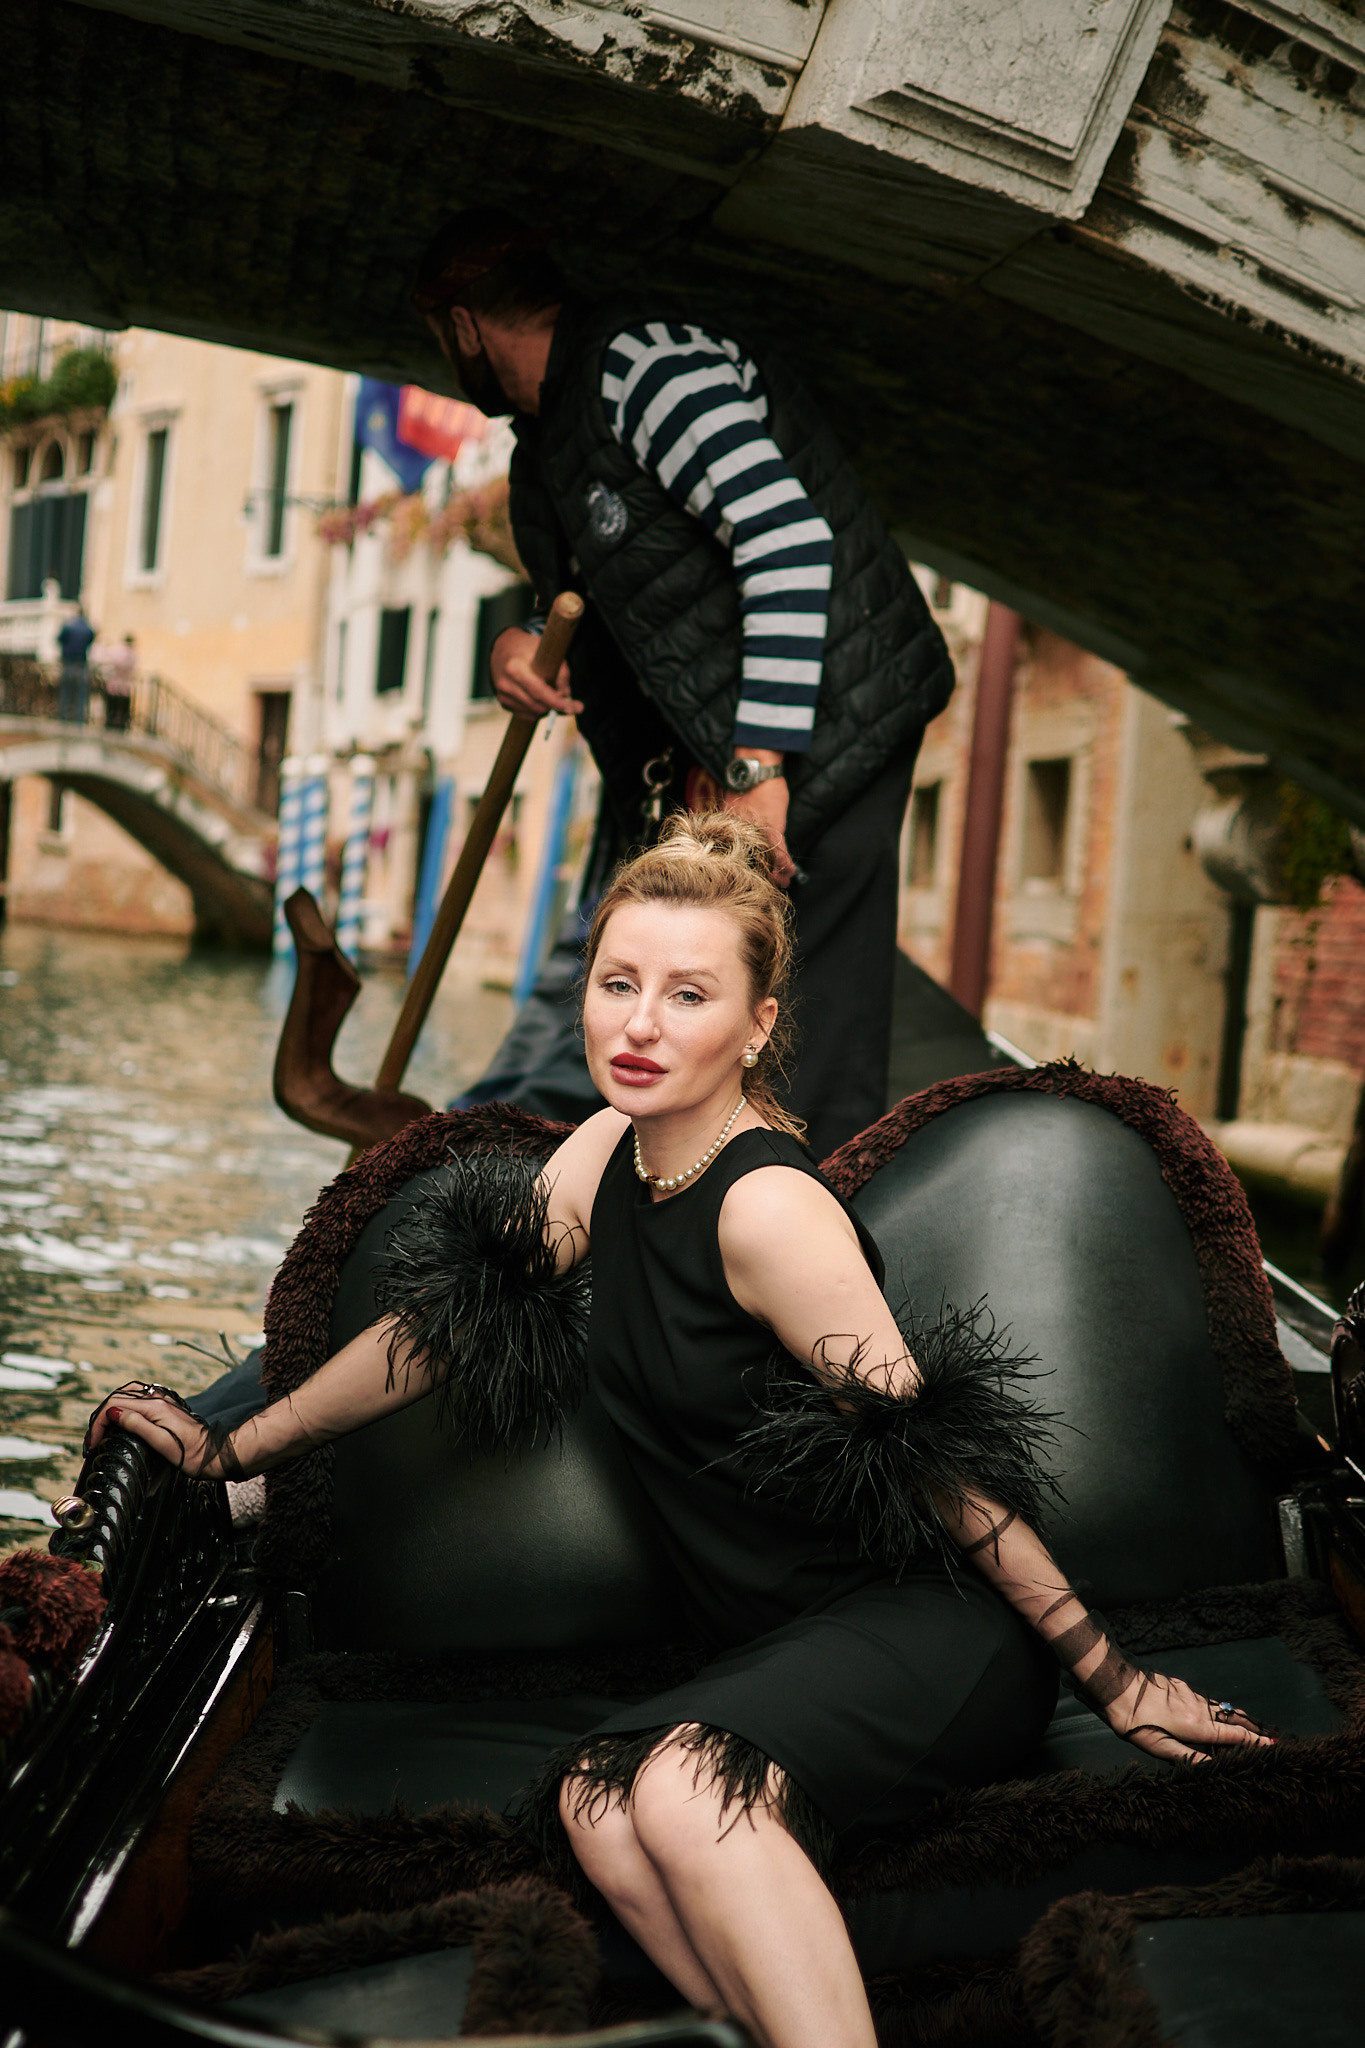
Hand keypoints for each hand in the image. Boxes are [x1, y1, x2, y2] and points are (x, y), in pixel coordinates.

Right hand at [84, 1383, 233, 1479]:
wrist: (214, 1453)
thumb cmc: (191, 1454)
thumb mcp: (162, 1444)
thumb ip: (138, 1425)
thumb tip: (113, 1413)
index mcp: (154, 1406)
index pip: (114, 1405)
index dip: (98, 1424)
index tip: (92, 1445)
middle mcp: (157, 1399)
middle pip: (117, 1397)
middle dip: (99, 1418)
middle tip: (91, 1441)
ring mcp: (162, 1400)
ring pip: (126, 1394)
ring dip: (109, 1408)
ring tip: (100, 1428)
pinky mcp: (165, 1406)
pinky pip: (136, 1398)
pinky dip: (122, 1405)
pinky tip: (119, 1418)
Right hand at [490, 627, 582, 720]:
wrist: (502, 648)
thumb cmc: (527, 649)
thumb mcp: (546, 651)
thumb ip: (560, 671)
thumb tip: (567, 694)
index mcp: (515, 668)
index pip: (538, 691)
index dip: (556, 702)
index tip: (573, 707)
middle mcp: (506, 684)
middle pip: (537, 705)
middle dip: (557, 707)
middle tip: (574, 705)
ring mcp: (503, 695)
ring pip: (533, 712)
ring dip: (548, 708)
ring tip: (556, 697)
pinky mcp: (504, 702)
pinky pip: (527, 714)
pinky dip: (539, 710)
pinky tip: (543, 699)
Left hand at [722, 776, 795, 887]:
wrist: (755, 769)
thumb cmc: (744, 784)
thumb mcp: (731, 806)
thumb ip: (732, 823)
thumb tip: (730, 834)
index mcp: (728, 831)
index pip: (737, 857)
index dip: (747, 869)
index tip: (752, 877)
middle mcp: (740, 836)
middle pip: (750, 862)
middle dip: (761, 875)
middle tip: (770, 885)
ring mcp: (756, 833)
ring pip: (765, 860)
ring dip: (776, 873)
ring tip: (782, 882)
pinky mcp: (772, 829)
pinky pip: (779, 852)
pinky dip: (785, 863)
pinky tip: (789, 872)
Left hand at [1104, 1669, 1276, 1762]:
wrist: (1117, 1685)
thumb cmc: (1134, 1720)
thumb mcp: (1157, 1746)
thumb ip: (1186, 1756)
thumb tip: (1210, 1768)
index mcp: (1196, 1725)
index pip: (1233, 1736)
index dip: (1254, 1742)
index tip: (1273, 1745)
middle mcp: (1199, 1707)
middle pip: (1234, 1719)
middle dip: (1254, 1728)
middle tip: (1272, 1736)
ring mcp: (1191, 1694)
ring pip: (1222, 1707)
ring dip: (1239, 1717)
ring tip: (1253, 1726)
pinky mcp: (1181, 1685)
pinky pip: (1208, 1699)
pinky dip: (1221, 1708)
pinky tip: (1220, 1712)